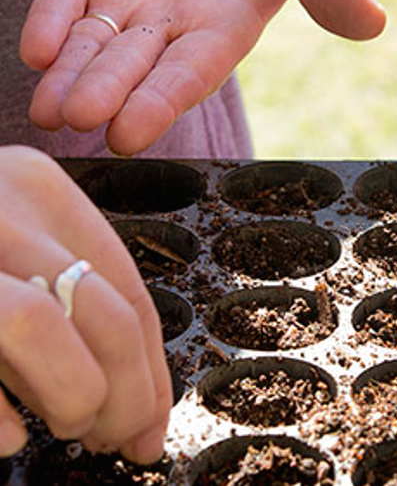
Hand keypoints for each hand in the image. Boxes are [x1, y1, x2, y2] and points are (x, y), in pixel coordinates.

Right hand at [0, 146, 170, 461]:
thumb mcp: (17, 250)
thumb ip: (73, 304)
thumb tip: (142, 411)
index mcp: (37, 187)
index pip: (126, 287)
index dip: (151, 368)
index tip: (153, 421)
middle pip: (98, 308)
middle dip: (126, 390)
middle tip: (117, 435)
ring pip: (36, 324)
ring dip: (72, 394)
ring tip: (68, 428)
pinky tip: (7, 438)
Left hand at [20, 0, 385, 154]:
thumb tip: (376, 22)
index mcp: (220, 31)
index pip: (189, 73)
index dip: (161, 101)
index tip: (131, 134)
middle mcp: (167, 28)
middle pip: (132, 66)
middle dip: (106, 91)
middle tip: (78, 119)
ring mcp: (123, 0)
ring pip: (91, 46)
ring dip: (70, 74)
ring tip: (48, 107)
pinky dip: (51, 22)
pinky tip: (37, 48)